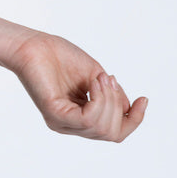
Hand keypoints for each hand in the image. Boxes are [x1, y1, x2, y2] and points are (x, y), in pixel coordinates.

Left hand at [8, 32, 147, 141]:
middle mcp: (70, 125)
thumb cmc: (59, 56)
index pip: (114, 133)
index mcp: (80, 118)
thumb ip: (112, 96)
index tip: (143, 99)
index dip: (134, 120)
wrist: (33, 44)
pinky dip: (98, 100)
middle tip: (107, 79)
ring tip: (99, 78)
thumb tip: (129, 110)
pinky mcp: (54, 114)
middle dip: (117, 104)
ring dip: (108, 100)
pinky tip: (93, 83)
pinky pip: (88, 119)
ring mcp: (61, 122)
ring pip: (102, 128)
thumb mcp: (96, 76)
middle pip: (112, 133)